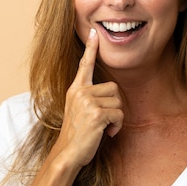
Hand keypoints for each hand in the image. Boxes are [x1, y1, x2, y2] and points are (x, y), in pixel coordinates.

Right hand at [56, 28, 123, 167]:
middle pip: (114, 88)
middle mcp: (80, 92)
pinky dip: (117, 126)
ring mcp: (87, 102)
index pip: (84, 65)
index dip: (91, 48)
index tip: (94, 32)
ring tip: (103, 127)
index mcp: (75, 89)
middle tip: (103, 120)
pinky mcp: (96, 114)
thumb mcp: (79, 111)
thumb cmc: (77, 135)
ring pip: (118, 101)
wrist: (67, 154)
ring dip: (116, 117)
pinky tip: (106, 133)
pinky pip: (119, 114)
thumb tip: (109, 93)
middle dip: (114, 106)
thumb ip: (89, 98)